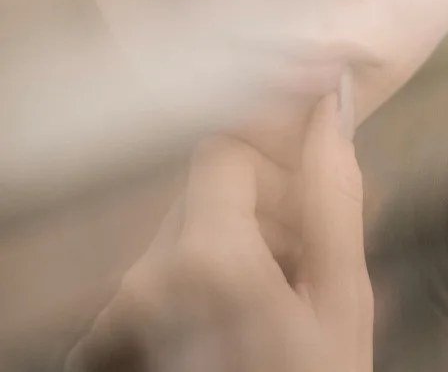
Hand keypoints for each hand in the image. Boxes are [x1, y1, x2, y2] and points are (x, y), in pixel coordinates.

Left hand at [67, 91, 371, 371]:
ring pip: (179, 241)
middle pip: (200, 198)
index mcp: (204, 256)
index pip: (223, 150)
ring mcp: (112, 320)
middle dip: (259, 217)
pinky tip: (234, 335)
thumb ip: (333, 193)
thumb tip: (332, 103)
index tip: (308, 218)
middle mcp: (140, 280)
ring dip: (230, 257)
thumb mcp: (345, 297)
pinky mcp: (99, 348)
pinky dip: (192, 298)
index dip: (275, 171)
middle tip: (305, 271)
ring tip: (274, 311)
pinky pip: (151, 288)